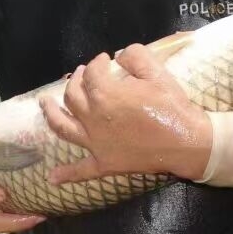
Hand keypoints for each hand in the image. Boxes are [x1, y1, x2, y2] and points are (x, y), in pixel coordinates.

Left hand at [39, 44, 213, 183]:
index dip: (97, 62)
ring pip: (64, 127)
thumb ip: (135, 56)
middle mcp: (93, 118)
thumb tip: (120, 55)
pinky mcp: (105, 163)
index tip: (104, 59)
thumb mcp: (157, 72)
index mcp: (105, 95)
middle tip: (81, 74)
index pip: (92, 73)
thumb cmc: (172, 106)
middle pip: (73, 96)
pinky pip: (81, 170)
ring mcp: (96, 143)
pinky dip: (66, 174)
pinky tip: (52, 178)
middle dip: (76, 81)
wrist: (188, 142)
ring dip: (51, 114)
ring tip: (44, 104)